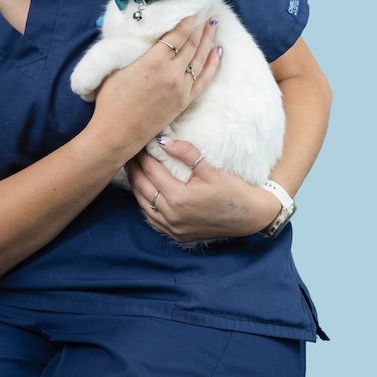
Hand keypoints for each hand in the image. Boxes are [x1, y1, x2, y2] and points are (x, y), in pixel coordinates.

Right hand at [88, 17, 219, 155]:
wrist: (117, 134)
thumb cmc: (110, 101)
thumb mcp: (115, 68)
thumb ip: (132, 50)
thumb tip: (142, 35)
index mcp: (153, 62)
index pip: (177, 34)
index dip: (186, 20)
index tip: (192, 7)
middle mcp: (172, 73)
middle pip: (192, 43)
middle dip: (200, 25)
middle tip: (207, 9)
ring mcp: (181, 88)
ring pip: (200, 58)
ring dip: (208, 39)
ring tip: (213, 24)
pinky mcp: (185, 101)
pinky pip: (204, 78)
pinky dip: (212, 63)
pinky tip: (218, 52)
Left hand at [125, 138, 281, 242]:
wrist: (249, 216)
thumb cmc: (232, 190)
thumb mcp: (209, 169)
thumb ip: (185, 153)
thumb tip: (163, 141)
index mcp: (178, 197)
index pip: (151, 171)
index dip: (142, 155)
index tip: (136, 143)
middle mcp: (171, 215)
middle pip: (142, 188)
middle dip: (133, 169)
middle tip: (128, 153)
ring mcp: (172, 228)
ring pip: (143, 204)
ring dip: (135, 186)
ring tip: (132, 170)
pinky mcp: (176, 235)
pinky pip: (151, 219)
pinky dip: (144, 204)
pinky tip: (143, 192)